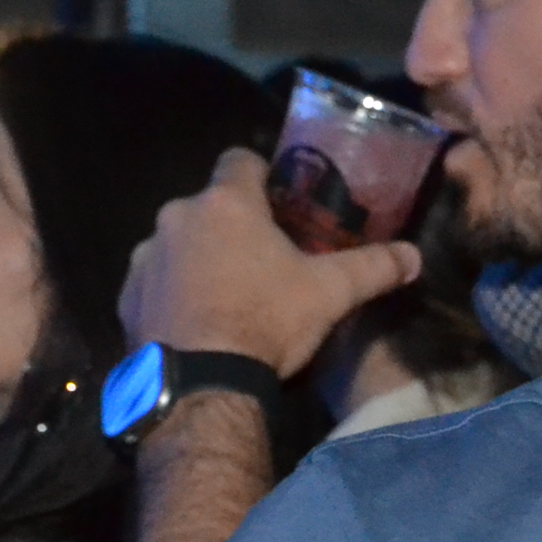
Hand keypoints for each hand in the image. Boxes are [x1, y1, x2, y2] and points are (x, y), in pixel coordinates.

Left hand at [119, 149, 420, 375]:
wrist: (198, 382)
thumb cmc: (265, 321)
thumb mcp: (329, 294)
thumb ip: (372, 268)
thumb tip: (415, 256)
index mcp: (227, 204)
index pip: (240, 160)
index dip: (261, 175)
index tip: (278, 201)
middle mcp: (177, 217)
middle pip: (209, 206)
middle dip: (233, 226)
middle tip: (262, 260)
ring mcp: (145, 256)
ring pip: (179, 243)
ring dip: (199, 258)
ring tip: (227, 296)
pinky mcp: (127, 295)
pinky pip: (155, 280)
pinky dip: (174, 292)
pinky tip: (196, 322)